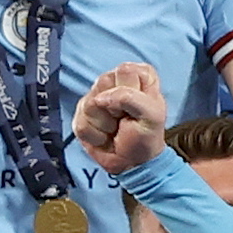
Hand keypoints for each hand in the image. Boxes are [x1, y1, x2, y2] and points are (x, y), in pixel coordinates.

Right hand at [73, 61, 174, 179]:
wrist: (132, 162)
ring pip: (90, 104)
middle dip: (115, 108)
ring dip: (105, 124)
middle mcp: (115, 81)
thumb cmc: (146, 136)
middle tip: (125, 118)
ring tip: (115, 128)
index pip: (125, 70)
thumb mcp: (152, 116)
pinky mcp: (81, 114)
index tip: (137, 108)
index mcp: (138, 75)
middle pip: (103, 82)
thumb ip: (131, 98)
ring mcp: (96, 96)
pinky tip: (104, 136)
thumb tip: (99, 98)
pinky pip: (81, 123)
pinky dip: (95, 136)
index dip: (130, 92)